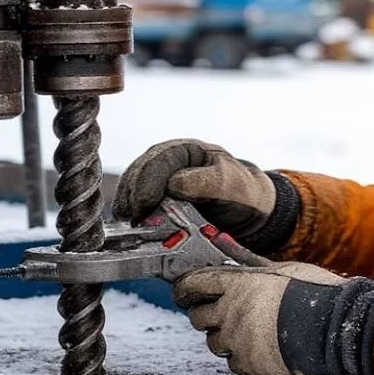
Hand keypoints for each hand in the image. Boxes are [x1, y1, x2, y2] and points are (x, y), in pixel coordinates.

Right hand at [113, 139, 282, 240]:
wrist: (247, 209)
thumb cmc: (240, 191)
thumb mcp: (230, 184)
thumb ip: (206, 182)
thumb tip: (174, 184)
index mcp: (187, 151)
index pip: (161, 159)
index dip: (148, 180)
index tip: (143, 202)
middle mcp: (169, 162)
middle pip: (142, 171)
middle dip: (133, 192)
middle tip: (129, 214)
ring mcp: (160, 180)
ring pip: (136, 184)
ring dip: (129, 202)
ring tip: (126, 220)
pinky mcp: (157, 199)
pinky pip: (139, 200)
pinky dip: (133, 211)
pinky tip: (130, 224)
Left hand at [174, 261, 373, 374]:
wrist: (335, 326)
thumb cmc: (312, 291)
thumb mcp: (280, 268)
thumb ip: (248, 262)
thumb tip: (228, 248)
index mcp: (235, 284)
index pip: (190, 286)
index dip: (185, 290)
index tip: (186, 293)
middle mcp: (229, 312)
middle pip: (197, 318)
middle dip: (208, 315)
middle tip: (226, 312)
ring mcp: (237, 341)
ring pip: (214, 342)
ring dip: (226, 337)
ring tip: (252, 330)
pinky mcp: (248, 365)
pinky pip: (233, 363)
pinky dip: (243, 357)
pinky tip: (262, 346)